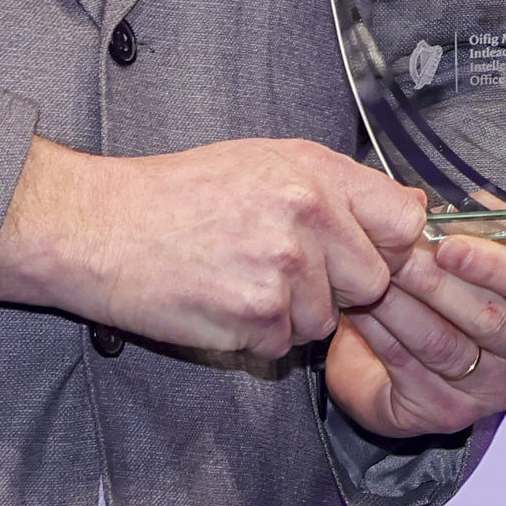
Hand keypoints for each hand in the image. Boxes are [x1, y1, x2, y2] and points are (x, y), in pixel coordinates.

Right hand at [0, 136, 422, 359]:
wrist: (96, 227)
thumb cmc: (176, 194)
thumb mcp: (262, 162)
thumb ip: (335, 186)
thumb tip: (409, 211)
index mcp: (314, 171)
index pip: (404, 220)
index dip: (388, 244)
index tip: (365, 252)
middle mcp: (307, 214)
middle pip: (373, 281)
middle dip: (338, 287)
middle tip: (283, 270)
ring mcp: (283, 267)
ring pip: (326, 319)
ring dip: (291, 314)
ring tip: (239, 278)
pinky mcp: (255, 314)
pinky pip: (283, 343)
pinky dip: (255, 335)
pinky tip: (220, 301)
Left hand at [326, 227, 505, 436]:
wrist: (405, 360)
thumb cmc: (442, 295)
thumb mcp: (461, 252)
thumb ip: (462, 227)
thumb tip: (441, 204)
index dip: (492, 262)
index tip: (447, 244)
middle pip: (489, 318)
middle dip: (437, 283)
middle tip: (397, 256)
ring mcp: (491, 388)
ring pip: (445, 344)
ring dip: (402, 307)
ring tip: (372, 279)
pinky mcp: (449, 412)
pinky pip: (410, 368)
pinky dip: (381, 335)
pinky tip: (359, 310)